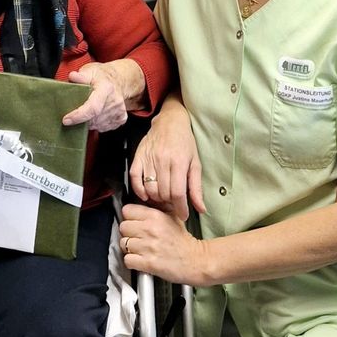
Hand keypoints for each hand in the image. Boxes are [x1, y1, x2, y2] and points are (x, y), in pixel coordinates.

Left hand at [63, 60, 143, 132]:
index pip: (92, 107)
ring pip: (97, 125)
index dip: (78, 116)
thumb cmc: (103, 76)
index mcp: (106, 88)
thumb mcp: (90, 70)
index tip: (66, 120)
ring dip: (88, 122)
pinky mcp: (121, 118)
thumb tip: (72, 76)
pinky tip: (95, 116)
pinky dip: (97, 124)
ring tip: (85, 111)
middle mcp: (114, 101)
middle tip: (74, 112)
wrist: (119, 79)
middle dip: (80, 119)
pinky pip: (104, 127)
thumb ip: (80, 75)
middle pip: (93, 119)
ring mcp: (119, 111)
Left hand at [120, 202, 209, 285]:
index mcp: (155, 216)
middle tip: (138, 237)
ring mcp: (148, 246)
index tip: (134, 222)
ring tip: (140, 249)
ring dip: (130, 248)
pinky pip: (127, 260)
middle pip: (123, 227)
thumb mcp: (172, 216)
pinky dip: (132, 262)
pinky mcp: (148, 263)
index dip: (130, 217)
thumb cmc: (183, 241)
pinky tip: (140, 259)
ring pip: (123, 244)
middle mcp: (150, 229)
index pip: (127, 210)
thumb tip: (139, 204)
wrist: (196, 260)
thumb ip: (155, 208)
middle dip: (129, 233)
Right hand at [129, 99, 203, 221]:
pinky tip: (147, 194)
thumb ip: (196, 188)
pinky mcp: (138, 156)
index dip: (180, 208)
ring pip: (149, 188)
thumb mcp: (196, 163)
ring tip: (163, 197)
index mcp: (179, 163)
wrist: (170, 121)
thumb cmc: (185, 142)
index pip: (177, 193)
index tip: (183, 215)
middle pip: (163, 193)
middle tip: (174, 204)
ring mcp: (149, 158)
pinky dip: (139, 190)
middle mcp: (163, 161)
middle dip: (169, 204)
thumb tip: (201, 209)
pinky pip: (134, 178)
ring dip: (156, 198)